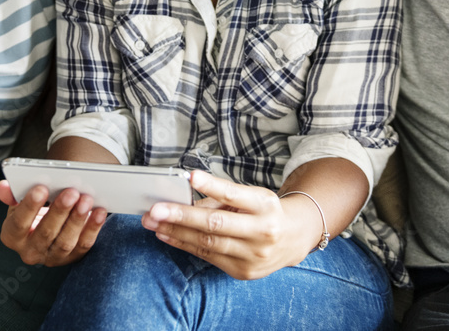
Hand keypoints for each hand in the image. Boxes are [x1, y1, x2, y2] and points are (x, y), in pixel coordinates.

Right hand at [0, 179, 106, 266]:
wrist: (50, 223)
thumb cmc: (34, 210)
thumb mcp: (20, 201)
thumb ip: (12, 194)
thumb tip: (1, 187)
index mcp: (12, 236)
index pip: (19, 223)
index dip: (29, 206)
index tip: (41, 188)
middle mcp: (30, 251)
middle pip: (45, 233)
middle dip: (59, 211)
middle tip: (71, 191)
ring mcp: (52, 257)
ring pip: (65, 241)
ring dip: (77, 220)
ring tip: (87, 200)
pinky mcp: (72, 258)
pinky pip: (84, 245)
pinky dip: (93, 228)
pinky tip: (100, 211)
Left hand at [140, 170, 315, 279]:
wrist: (294, 239)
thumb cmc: (266, 211)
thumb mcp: (252, 196)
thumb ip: (222, 197)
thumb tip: (185, 198)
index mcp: (264, 206)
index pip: (234, 195)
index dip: (212, 186)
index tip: (191, 176)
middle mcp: (261, 232)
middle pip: (215, 224)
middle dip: (181, 216)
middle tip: (155, 209)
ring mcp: (252, 255)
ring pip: (207, 243)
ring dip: (176, 232)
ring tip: (154, 223)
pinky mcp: (243, 272)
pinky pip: (208, 256)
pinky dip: (184, 245)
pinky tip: (167, 236)